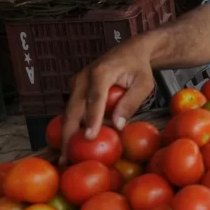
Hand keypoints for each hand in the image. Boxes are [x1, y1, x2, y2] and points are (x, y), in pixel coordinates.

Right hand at [62, 38, 155, 159]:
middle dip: (68, 135)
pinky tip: (72, 145)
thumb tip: (118, 126)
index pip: (95, 99)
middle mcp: (83, 77)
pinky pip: (73, 110)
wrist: (131, 51)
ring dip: (66, 134)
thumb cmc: (140, 68)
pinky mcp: (76, 89)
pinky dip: (72, 126)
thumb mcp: (144, 84)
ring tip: (65, 158)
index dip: (91, 119)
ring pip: (69, 112)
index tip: (89, 138)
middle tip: (67, 158)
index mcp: (101, 73)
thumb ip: (131, 103)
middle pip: (73, 109)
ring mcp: (77, 83)